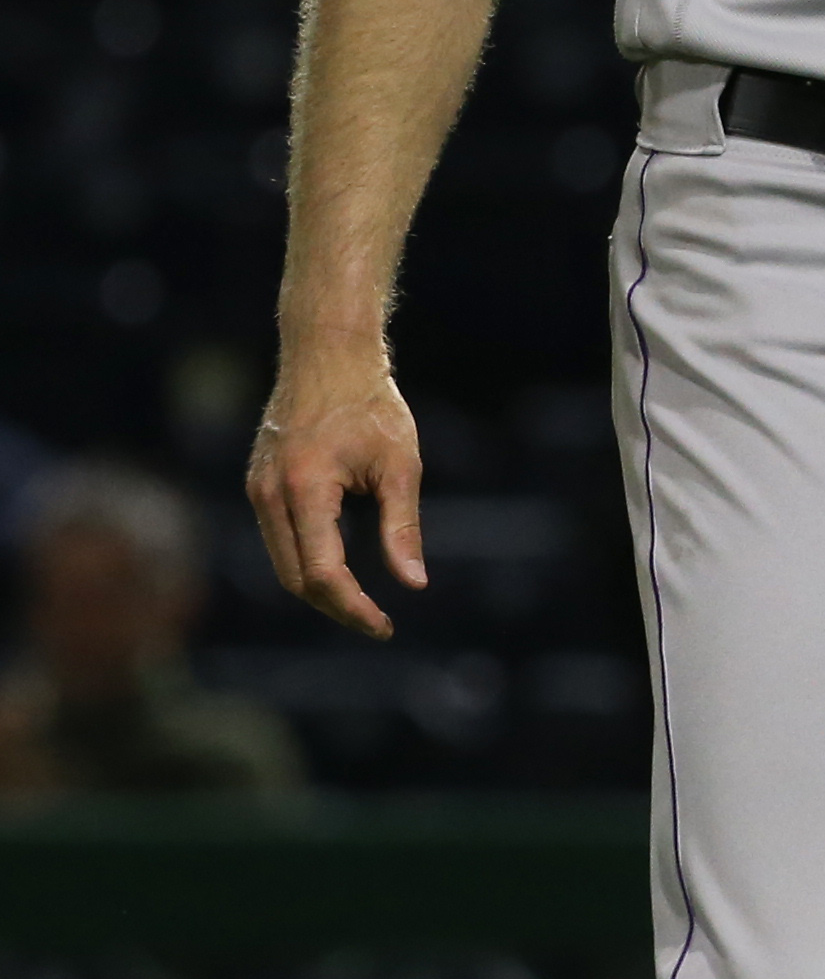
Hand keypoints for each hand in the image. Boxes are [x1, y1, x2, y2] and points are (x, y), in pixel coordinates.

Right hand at [246, 348, 426, 639]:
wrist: (328, 353)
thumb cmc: (371, 403)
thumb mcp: (400, 463)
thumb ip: (402, 526)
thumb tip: (414, 584)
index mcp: (304, 489)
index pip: (323, 574)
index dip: (353, 608)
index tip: (385, 625)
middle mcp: (270, 494)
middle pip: (296, 579)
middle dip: (336, 606)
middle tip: (376, 620)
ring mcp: (257, 488)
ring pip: (282, 563)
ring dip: (319, 587)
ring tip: (361, 599)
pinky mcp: (257, 483)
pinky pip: (279, 539)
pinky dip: (306, 559)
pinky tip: (340, 561)